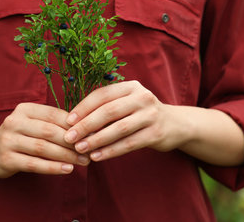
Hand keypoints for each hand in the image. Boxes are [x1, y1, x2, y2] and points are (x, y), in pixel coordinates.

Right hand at [0, 103, 89, 177]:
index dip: (74, 124)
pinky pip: (34, 164)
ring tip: (83, 161)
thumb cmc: (19, 135)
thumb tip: (85, 129)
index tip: (91, 133)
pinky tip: (67, 169)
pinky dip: (53, 167)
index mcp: (24, 109)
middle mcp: (14, 122)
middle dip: (72, 142)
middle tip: (90, 150)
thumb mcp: (32, 123)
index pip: (54, 114)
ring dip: (66, 156)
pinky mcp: (6, 159)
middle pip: (49, 131)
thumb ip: (53, 123)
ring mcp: (9, 140)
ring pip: (43, 148)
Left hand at [63, 81, 192, 161]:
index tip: (68, 121)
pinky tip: (97, 156)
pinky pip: (129, 143)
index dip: (83, 107)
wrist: (176, 124)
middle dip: (86, 125)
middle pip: (109, 111)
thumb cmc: (140, 113)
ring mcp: (151, 115)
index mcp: (130, 86)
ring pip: (118, 128)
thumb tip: (73, 121)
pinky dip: (111, 151)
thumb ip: (106, 107)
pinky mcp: (156, 133)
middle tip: (70, 137)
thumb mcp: (127, 103)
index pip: (102, 94)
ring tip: (80, 148)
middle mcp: (142, 97)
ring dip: (97, 140)